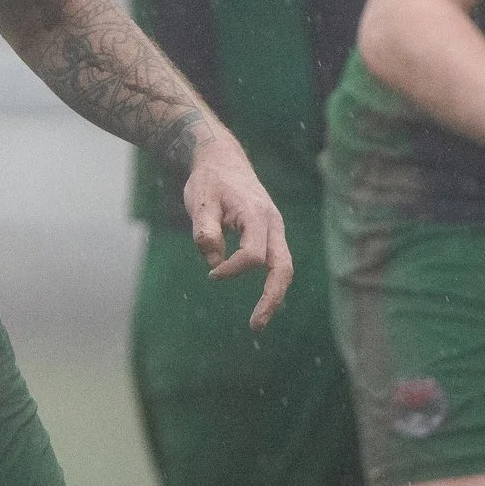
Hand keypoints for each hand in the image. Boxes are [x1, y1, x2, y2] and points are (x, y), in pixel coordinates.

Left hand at [179, 134, 293, 331]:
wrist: (222, 159)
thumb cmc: (209, 180)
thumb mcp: (200, 201)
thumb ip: (205, 231)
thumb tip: (214, 262)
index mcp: (256, 215)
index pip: (253, 256)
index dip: (232, 269)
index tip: (212, 273)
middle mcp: (272, 223)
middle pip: (283, 267)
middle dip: (271, 298)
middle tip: (255, 326)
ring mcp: (275, 228)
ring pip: (284, 267)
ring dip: (274, 295)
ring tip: (258, 322)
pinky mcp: (270, 233)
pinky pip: (276, 262)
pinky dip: (271, 282)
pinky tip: (261, 301)